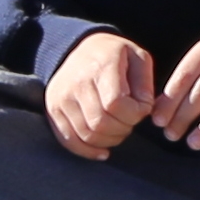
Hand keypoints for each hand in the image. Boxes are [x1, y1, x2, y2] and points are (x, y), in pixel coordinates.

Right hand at [46, 29, 159, 159]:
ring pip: (86, 134)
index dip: (134, 114)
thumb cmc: (116, 56)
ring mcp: (61, 98)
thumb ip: (145, 84)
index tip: (142, 109)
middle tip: (130, 122)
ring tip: (119, 130)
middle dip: (123, 129)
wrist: (80, 49)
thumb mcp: (138, 57)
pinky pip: (69, 140)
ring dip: (109, 140)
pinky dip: (88, 151)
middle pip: (100, 122)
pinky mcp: (53, 110)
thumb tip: (145, 110)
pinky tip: (103, 151)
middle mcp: (77, 82)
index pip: (116, 103)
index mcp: (101, 66)